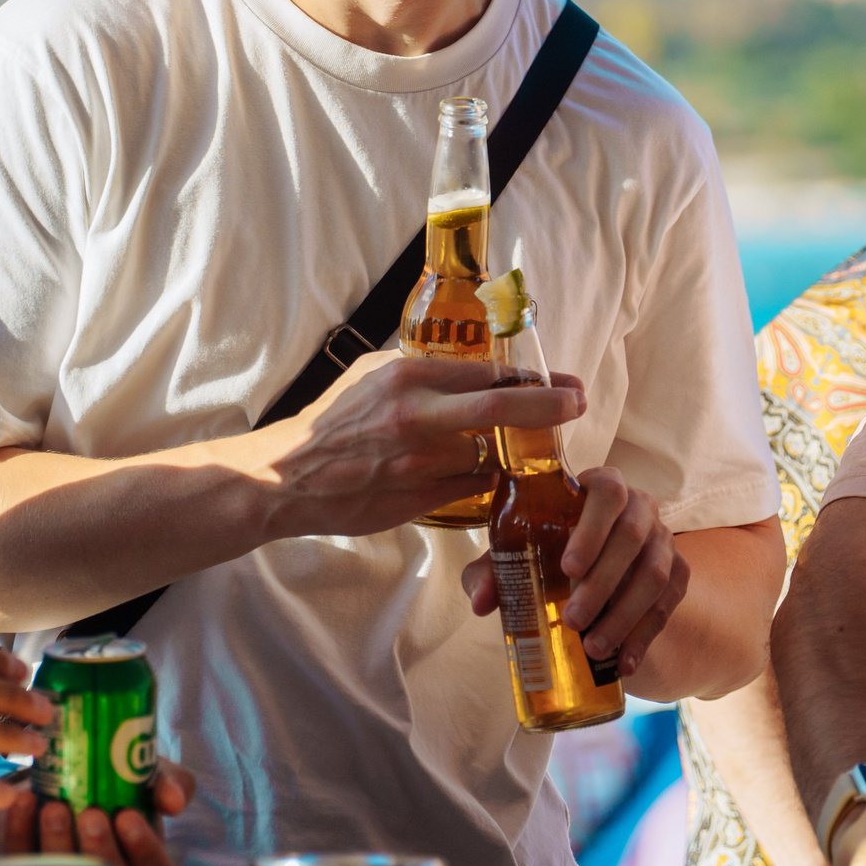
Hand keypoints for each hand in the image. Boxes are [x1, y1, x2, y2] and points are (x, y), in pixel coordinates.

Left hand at [0, 760, 194, 865]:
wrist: (70, 785)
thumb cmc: (121, 790)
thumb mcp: (151, 780)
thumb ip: (170, 783)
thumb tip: (174, 801)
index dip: (145, 850)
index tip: (128, 816)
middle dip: (99, 850)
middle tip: (90, 813)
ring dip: (59, 844)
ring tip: (54, 807)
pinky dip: (21, 832)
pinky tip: (25, 802)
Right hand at [263, 354, 583, 538]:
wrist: (287, 478)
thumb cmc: (330, 421)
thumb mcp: (371, 375)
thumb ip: (419, 369)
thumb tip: (466, 365)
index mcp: (407, 379)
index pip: (487, 374)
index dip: (532, 382)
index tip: (563, 383)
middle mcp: (418, 418)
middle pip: (502, 411)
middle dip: (550, 408)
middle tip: (578, 405)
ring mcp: (421, 463)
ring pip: (491, 457)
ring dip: (516, 454)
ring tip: (532, 449)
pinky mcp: (420, 500)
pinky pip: (472, 490)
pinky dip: (489, 484)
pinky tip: (497, 478)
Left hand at [461, 463, 685, 681]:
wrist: (593, 573)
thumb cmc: (546, 553)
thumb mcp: (516, 557)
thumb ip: (492, 571)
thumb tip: (481, 602)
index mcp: (601, 487)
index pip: (608, 492)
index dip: (591, 528)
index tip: (567, 567)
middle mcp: (640, 506)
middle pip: (632, 536)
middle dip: (603, 582)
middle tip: (571, 620)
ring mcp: (663, 539)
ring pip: (655, 574)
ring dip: (625, 614)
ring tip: (592, 648)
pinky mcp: (678, 573)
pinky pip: (668, 603)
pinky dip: (645, 636)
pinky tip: (623, 662)